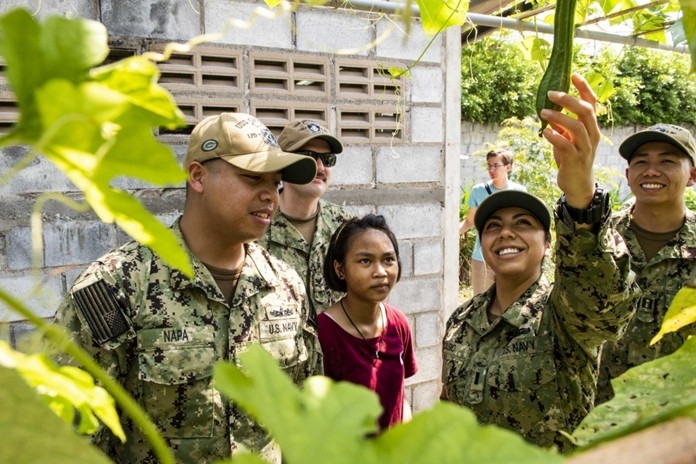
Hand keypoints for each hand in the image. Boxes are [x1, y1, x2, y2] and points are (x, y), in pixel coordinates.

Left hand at [540, 73, 598, 208]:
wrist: (577, 184)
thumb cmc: (571, 158)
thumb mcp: (567, 138)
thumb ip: (561, 125)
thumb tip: (549, 109)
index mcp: (591, 127)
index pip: (591, 102)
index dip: (583, 88)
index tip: (573, 74)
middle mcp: (592, 134)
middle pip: (585, 111)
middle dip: (568, 99)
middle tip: (551, 93)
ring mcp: (585, 147)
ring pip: (576, 127)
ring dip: (558, 117)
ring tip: (543, 112)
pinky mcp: (576, 159)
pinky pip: (566, 145)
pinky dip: (556, 137)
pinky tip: (545, 132)